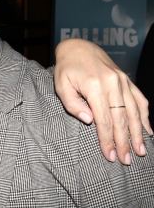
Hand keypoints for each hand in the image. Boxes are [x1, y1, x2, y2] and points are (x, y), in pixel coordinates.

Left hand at [54, 39, 150, 164]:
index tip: (109, 155)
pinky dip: (145, 116)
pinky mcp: (127, 80)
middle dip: (124, 142)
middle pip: (121, 118)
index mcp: (94, 86)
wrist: (78, 47)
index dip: (107, 139)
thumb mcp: (61, 85)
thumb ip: (73, 104)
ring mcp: (123, 81)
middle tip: (126, 160)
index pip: (103, 119)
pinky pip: (140, 99)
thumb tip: (90, 121)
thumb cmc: (67, 68)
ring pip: (134, 111)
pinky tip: (148, 131)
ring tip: (140, 151)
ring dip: (137, 133)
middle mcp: (112, 84)